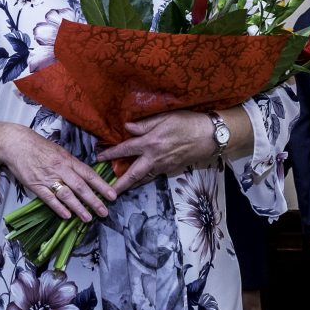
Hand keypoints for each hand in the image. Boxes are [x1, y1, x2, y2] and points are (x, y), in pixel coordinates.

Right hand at [0, 122, 116, 222]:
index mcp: (67, 159)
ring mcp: (47, 177)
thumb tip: (85, 176)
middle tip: (104, 212)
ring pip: (66, 194)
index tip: (112, 195)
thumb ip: (71, 164)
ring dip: (79, 207)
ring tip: (88, 218)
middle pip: (80, 186)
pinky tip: (67, 216)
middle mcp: (60, 169)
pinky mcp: (35, 185)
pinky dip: (58, 208)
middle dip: (94, 200)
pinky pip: (49, 198)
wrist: (15, 144)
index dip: (101, 185)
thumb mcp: (58, 151)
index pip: (88, 174)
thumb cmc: (38, 146)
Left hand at [97, 111, 216, 193]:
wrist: (210, 136)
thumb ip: (144, 124)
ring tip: (120, 189)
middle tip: (108, 192)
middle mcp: (155, 157)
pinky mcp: (172, 169)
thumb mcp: (164, 118)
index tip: (99, 158)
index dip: (110, 154)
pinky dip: (145, 180)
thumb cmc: (187, 122)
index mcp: (150, 143)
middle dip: (119, 184)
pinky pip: (154, 176)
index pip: (125, 150)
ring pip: (144, 178)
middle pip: (133, 174)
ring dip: (131, 185)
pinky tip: (140, 179)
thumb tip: (126, 128)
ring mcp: (164, 166)